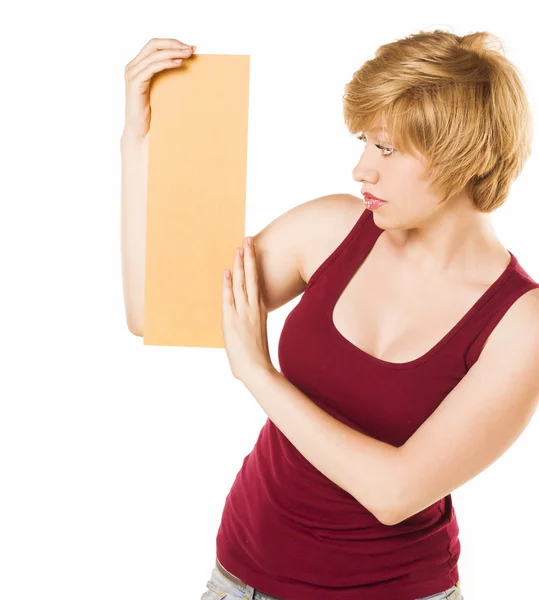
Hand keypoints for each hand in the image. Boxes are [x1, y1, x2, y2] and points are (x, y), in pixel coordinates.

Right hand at [123, 37, 196, 139]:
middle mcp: (132, 67)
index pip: (154, 45)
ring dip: (173, 52)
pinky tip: (179, 63)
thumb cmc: (152, 113)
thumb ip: (166, 75)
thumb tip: (185, 64)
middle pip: (153, 44)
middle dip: (174, 44)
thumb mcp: (161, 90)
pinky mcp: (135, 83)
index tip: (190, 47)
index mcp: (137, 66)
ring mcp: (132, 74)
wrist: (141, 131)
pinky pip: (152, 67)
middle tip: (191, 48)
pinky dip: (166, 63)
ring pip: (154, 54)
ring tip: (188, 54)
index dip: (172, 43)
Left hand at [221, 237, 274, 383]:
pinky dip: (228, 284)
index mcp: (260, 310)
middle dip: (249, 257)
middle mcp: (254, 308)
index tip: (252, 251)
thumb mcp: (256, 335)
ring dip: (240, 264)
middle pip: (251, 277)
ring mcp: (244, 313)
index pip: (256, 282)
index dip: (254, 265)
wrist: (257, 370)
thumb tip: (247, 323)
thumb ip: (251, 324)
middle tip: (248, 239)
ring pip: (242, 283)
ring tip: (240, 248)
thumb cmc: (257, 358)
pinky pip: (229, 297)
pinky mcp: (233, 321)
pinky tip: (228, 271)